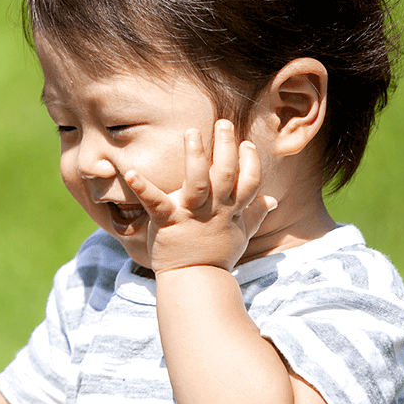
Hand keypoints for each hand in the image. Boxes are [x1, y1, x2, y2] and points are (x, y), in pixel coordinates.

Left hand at [123, 119, 276, 272]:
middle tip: (222, 123)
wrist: (195, 281)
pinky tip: (131, 173)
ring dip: (194, 156)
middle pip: (225, 174)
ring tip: (191, 133)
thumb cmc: (217, 256)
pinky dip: (143, 187)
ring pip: (197, 182)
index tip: (247, 144)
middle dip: (225, 147)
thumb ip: (255, 214)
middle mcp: (214, 210)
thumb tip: (272, 201)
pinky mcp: (167, 222)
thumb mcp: (241, 235)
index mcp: (231, 211)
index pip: (250, 182)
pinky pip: (155, 203)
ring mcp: (191, 215)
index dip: (251, 162)